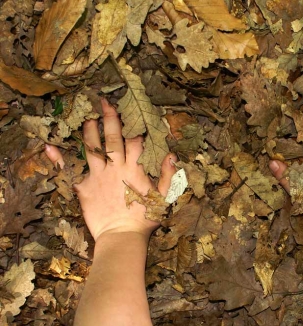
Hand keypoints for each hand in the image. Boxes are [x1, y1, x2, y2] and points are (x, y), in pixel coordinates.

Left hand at [45, 98, 176, 240]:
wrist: (122, 236)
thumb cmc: (144, 218)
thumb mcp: (163, 197)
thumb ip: (168, 176)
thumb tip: (172, 155)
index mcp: (135, 169)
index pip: (135, 142)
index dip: (135, 127)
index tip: (134, 115)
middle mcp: (115, 168)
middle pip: (113, 138)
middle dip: (110, 119)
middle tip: (105, 103)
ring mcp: (98, 176)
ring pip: (92, 148)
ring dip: (89, 131)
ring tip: (87, 118)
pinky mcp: (84, 187)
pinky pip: (69, 171)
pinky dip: (58, 159)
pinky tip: (48, 146)